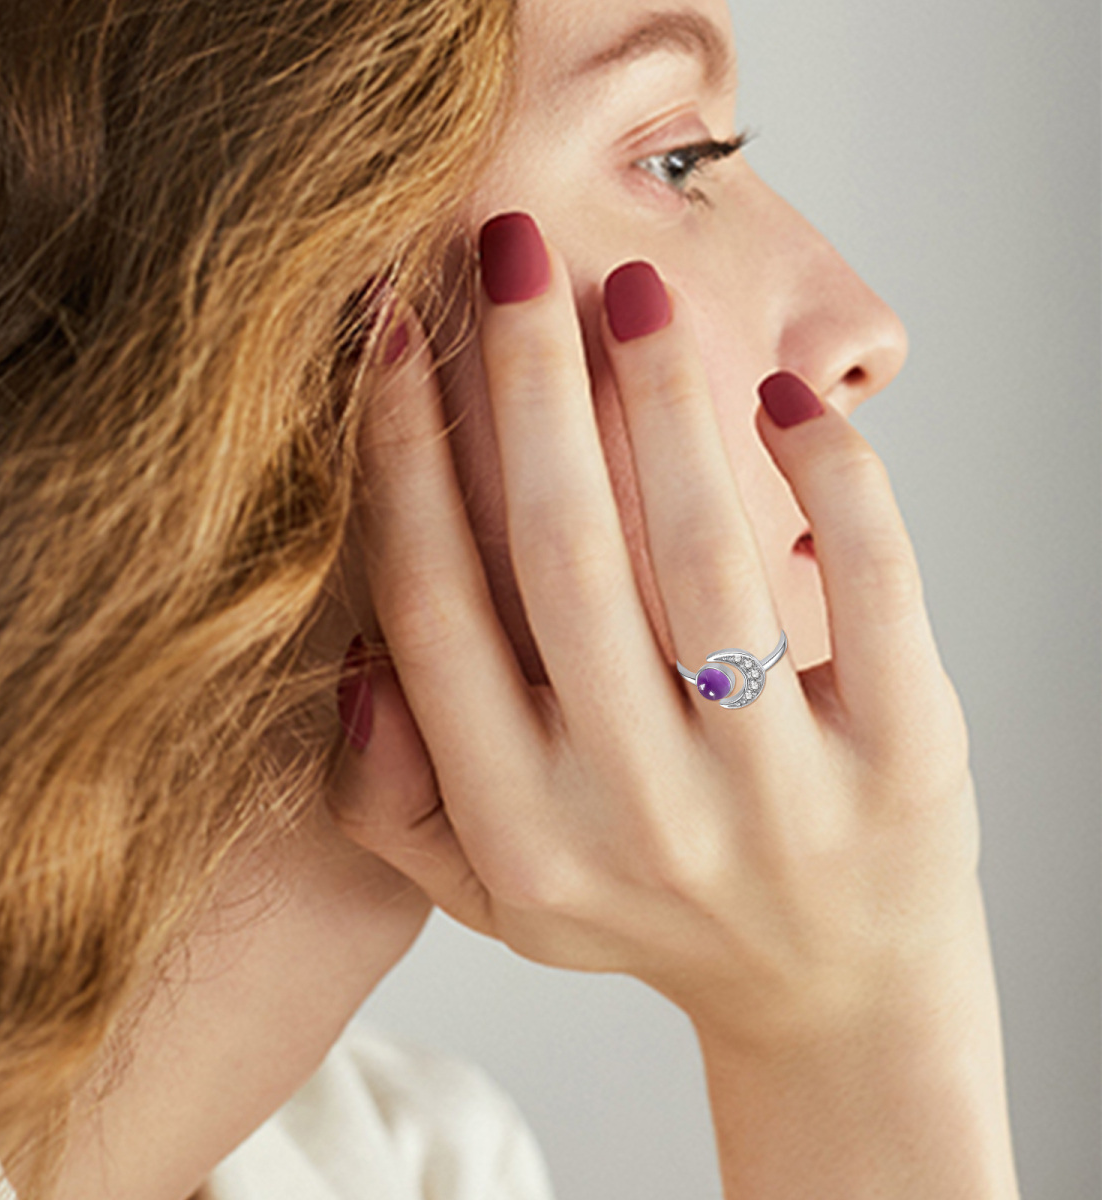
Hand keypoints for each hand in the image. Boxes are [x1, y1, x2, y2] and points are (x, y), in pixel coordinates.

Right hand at [330, 212, 984, 1055]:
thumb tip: (356, 664)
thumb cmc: (647, 918)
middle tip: (508, 251)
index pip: (436, 610)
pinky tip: (779, 399)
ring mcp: (778, 789)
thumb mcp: (496, 896)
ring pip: (701, 550)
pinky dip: (830, 468)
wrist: (835, 994)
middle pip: (557, 554)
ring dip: (656, 395)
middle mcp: (639, 811)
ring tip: (628, 294)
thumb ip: (393, 801)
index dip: (402, 457)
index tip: (392, 336)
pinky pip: (872, 580)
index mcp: (523, 830)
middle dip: (519, 381)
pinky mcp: (904, 758)